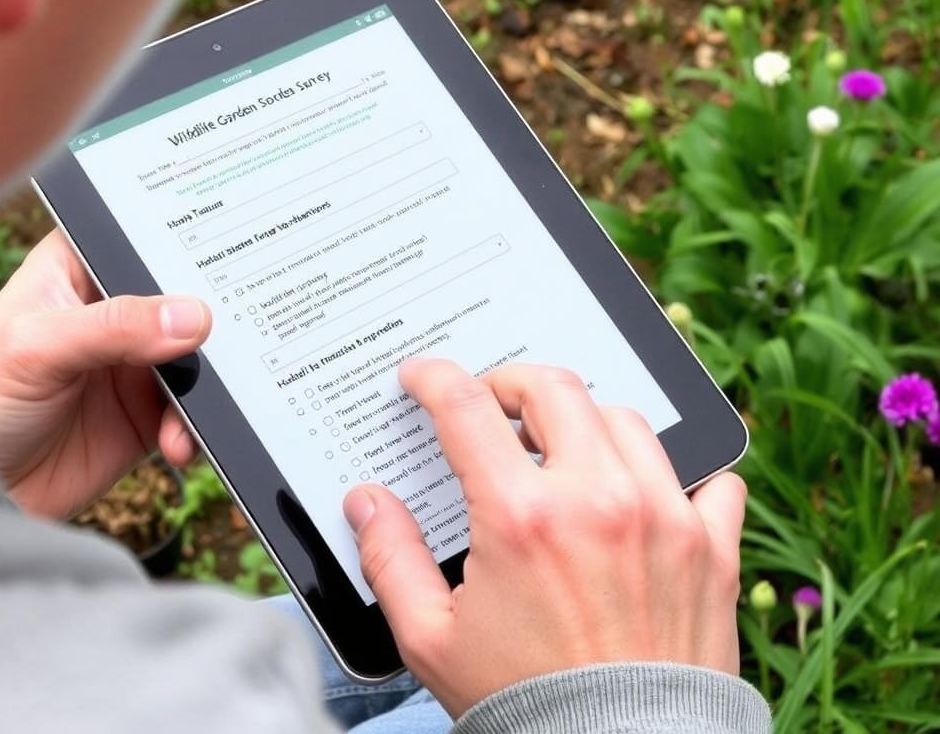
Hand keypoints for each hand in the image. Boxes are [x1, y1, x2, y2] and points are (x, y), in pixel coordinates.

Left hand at [0, 230, 207, 517]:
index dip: (182, 241)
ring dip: (206, 380)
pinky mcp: (144, 414)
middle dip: (209, 317)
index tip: (228, 251)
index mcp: (77, 270)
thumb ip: (115, 326)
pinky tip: (177, 441)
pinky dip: (195, 424)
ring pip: (194, 357)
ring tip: (196, 404)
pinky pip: (189, 411)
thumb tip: (192, 316)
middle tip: (229, 335)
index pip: (139, 241)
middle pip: (180, 298)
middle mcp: (112, 312)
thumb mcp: (37, 347)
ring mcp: (132, 364)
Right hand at [344, 359, 745, 718]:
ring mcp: (664, 516)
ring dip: (586, 422)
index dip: (434, 377)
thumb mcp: (432, 639)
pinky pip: (710, 478)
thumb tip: (366, 501)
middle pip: (554, 388)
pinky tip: (651, 495)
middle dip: (512, 383)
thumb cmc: (527, 707)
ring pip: (625, 419)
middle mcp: (597, 500)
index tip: (423, 377)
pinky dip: (680, 475)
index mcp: (522, 517)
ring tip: (565, 452)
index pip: (465, 406)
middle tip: (495, 406)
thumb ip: (390, 557)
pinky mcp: (712, 548)